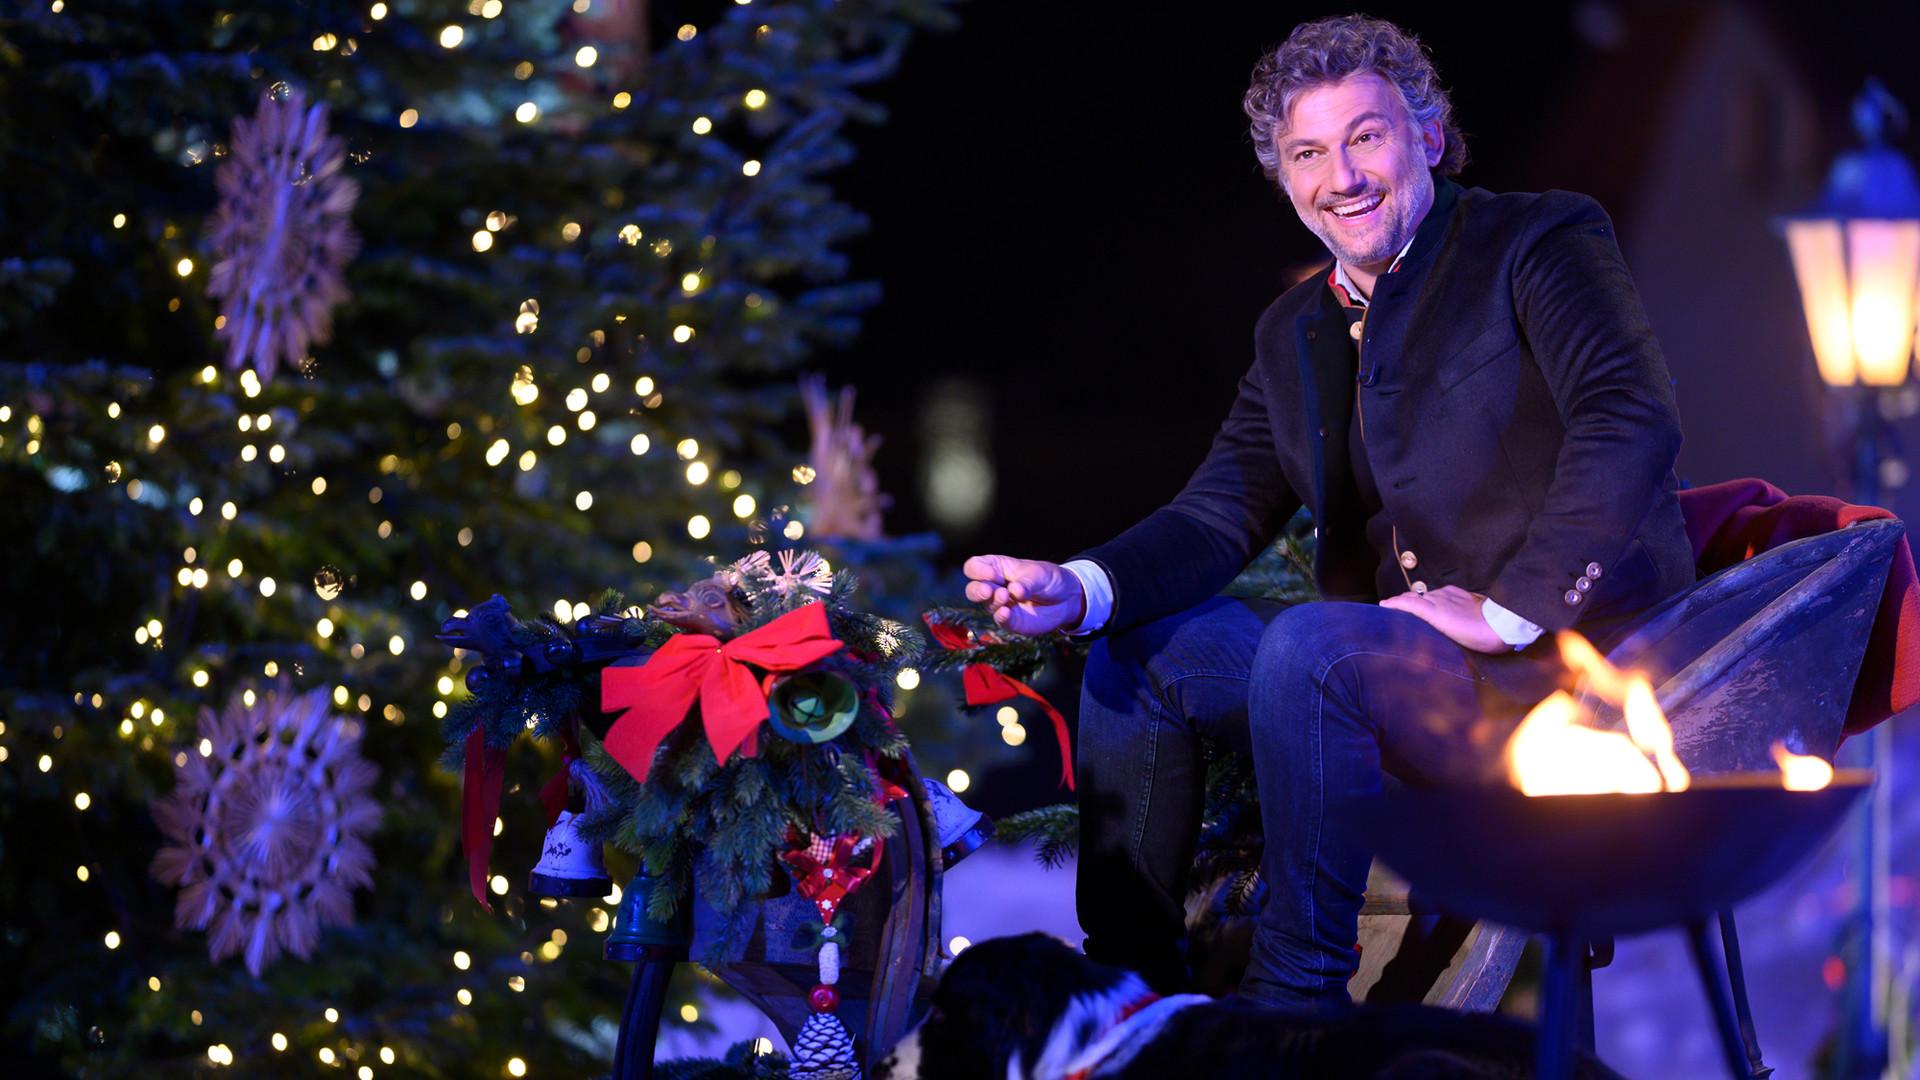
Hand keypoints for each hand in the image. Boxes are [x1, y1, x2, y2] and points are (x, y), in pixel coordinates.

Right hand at [962, 554, 1086, 635]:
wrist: (1067, 598)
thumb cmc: (1048, 579)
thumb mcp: (1039, 574)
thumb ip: (1026, 582)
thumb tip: (1014, 591)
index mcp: (996, 568)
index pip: (974, 567)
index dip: (977, 570)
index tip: (992, 573)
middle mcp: (994, 587)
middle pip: (972, 589)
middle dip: (977, 590)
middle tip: (988, 590)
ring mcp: (1001, 605)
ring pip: (986, 605)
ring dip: (993, 601)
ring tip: (1005, 596)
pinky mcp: (1011, 621)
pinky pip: (1000, 621)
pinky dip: (1001, 617)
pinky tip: (1006, 612)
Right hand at [1379, 585, 1508, 653]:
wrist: (1505, 623)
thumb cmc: (1480, 637)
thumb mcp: (1454, 641)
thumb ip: (1434, 633)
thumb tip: (1420, 644)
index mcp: (1435, 611)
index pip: (1408, 602)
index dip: (1394, 603)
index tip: (1382, 606)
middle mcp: (1439, 598)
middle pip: (1414, 597)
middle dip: (1401, 602)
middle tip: (1392, 610)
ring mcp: (1450, 593)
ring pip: (1427, 595)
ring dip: (1416, 601)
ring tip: (1411, 610)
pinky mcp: (1460, 591)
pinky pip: (1440, 593)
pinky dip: (1431, 598)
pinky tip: (1433, 605)